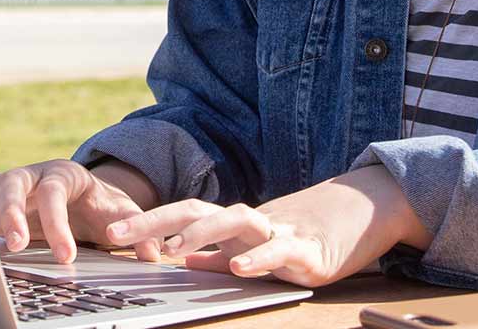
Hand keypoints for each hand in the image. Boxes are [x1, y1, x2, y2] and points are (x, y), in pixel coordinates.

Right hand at [0, 159, 162, 263]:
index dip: (57, 223)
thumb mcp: (124, 215)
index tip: (65, 257)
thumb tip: (154, 252)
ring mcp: (13, 183)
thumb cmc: (101, 207)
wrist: (84, 199)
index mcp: (66, 174)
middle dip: (13, 212)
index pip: (55, 193)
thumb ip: (139, 230)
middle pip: (16, 182)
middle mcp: (35, 174)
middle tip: (18, 245)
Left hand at [105, 166, 429, 287]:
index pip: (184, 214)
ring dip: (201, 232)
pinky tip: (237, 267)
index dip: (149, 221)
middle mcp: (252, 220)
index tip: (112, 232)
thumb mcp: (256, 247)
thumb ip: (220, 255)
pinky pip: (278, 251)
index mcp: (236, 222)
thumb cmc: (307, 234)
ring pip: (235, 221)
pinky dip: (257, 257)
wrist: (365, 212)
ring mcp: (279, 231)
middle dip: (156, 221)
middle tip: (120, 232)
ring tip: (174, 248)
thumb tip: (186, 263)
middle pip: (198, 208)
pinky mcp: (307, 250)